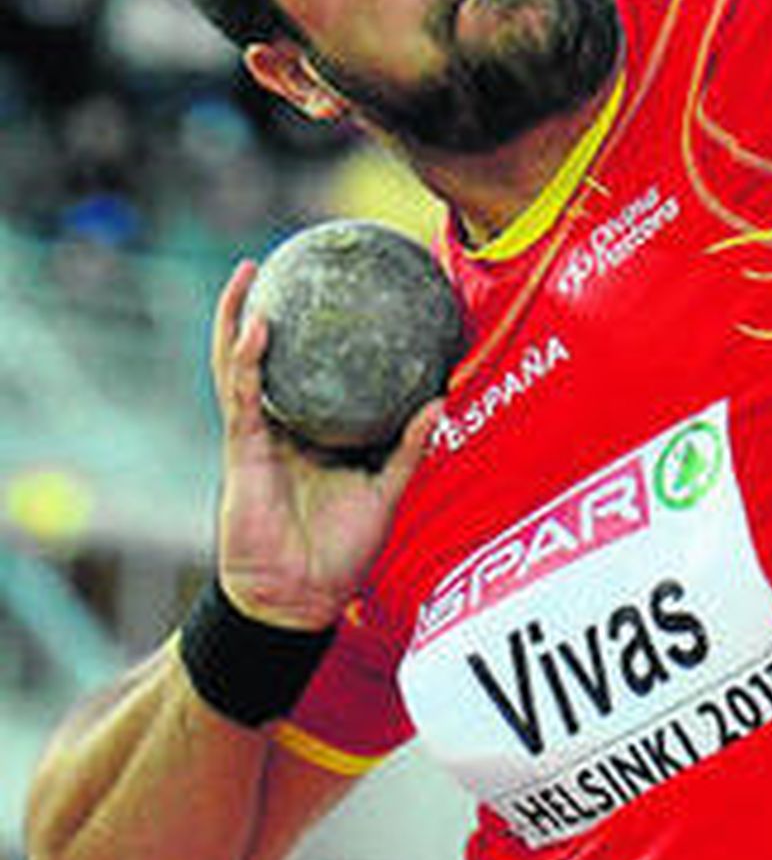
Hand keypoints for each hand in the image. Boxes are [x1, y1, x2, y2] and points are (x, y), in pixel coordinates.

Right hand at [209, 260, 440, 631]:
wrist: (299, 598)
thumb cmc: (340, 552)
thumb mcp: (389, 490)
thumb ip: (411, 446)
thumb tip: (442, 397)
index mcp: (316, 434)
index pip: (317, 373)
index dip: (321, 335)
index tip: (340, 289)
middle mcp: (285, 427)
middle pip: (273, 356)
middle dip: (271, 308)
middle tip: (287, 261)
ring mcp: (258, 435)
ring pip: (243, 364)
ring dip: (240, 317)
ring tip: (249, 272)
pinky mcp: (242, 450)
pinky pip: (242, 396)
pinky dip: (247, 359)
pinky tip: (256, 326)